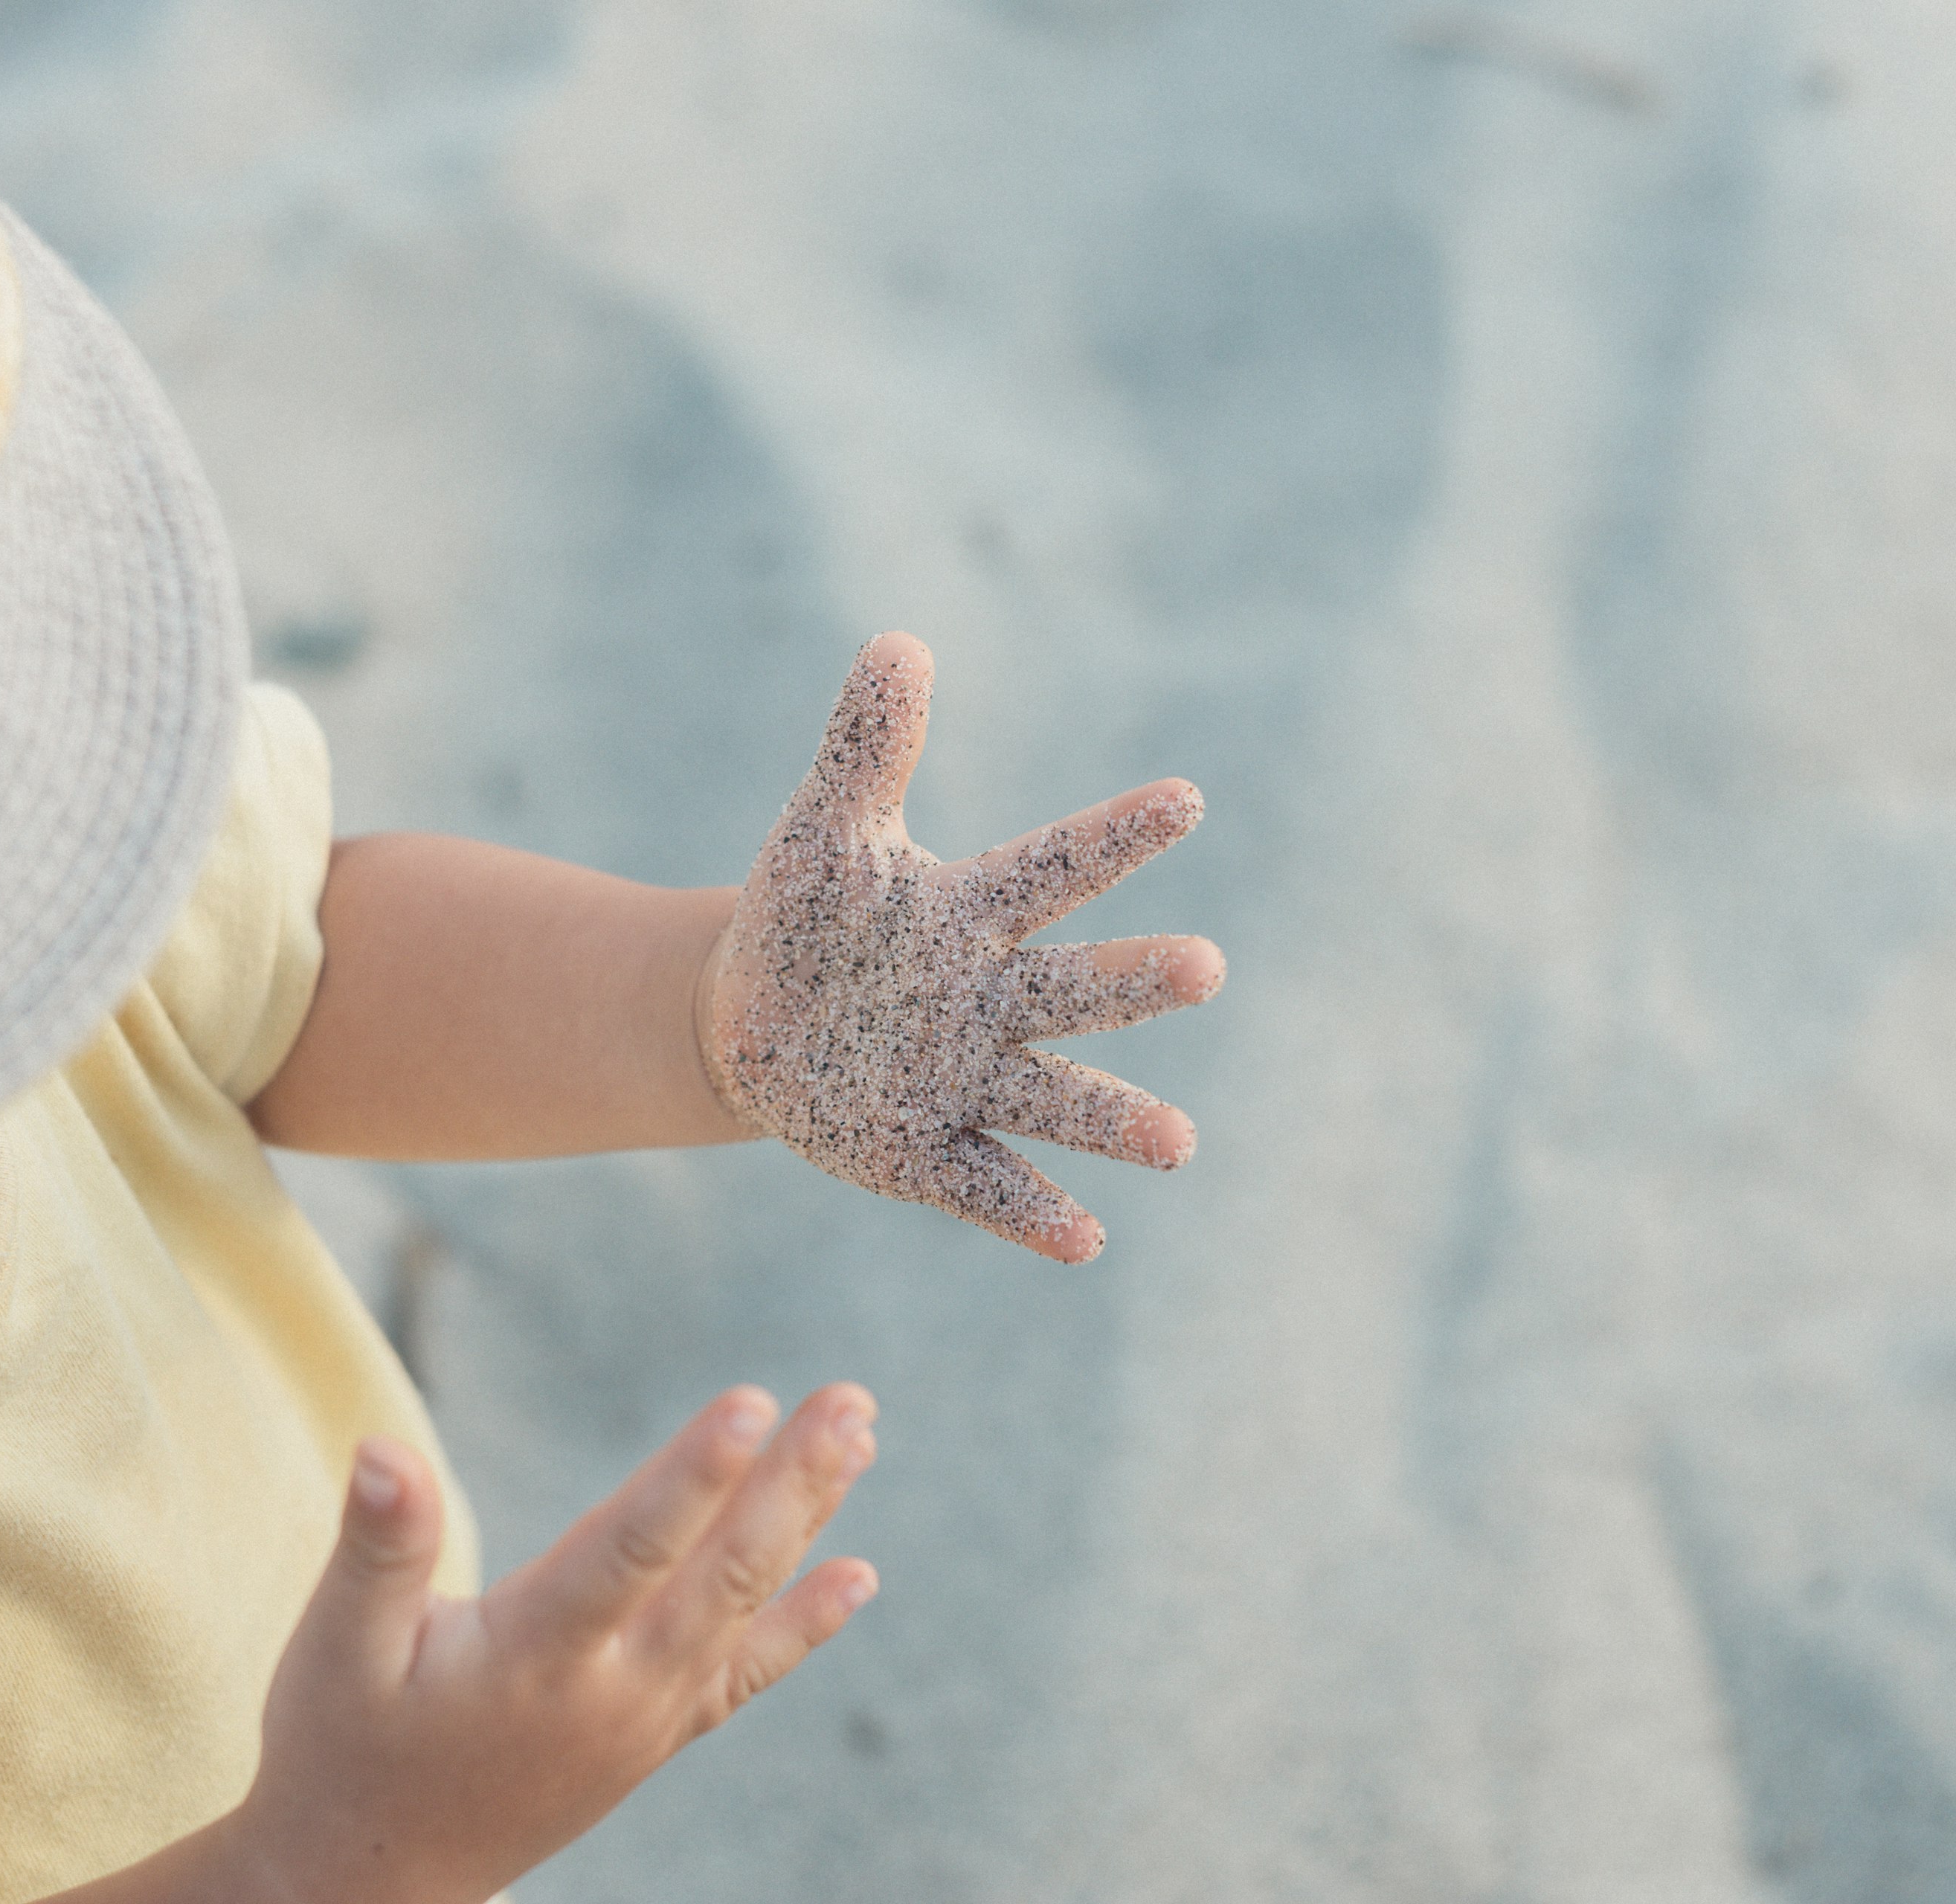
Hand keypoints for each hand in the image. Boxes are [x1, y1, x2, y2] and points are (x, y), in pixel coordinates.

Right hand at [228, 1388, 878, 1903]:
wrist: (373, 1883)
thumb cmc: (342, 1749)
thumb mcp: (334, 1645)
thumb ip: (377, 1545)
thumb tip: (384, 1448)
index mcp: (531, 1657)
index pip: (628, 1550)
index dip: (691, 1475)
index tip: (754, 1402)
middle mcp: (608, 1690)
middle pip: (718, 1572)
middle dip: (789, 1481)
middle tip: (851, 1403)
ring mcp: (643, 1718)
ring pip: (743, 1607)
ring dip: (806, 1519)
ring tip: (861, 1435)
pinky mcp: (653, 1737)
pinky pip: (745, 1673)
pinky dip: (804, 1623)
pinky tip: (858, 1575)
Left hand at [700, 633, 1224, 1262]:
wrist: (750, 1023)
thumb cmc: (809, 918)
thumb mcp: (826, 829)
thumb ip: (869, 745)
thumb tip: (898, 642)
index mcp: (977, 914)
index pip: (1057, 868)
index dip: (1115, 835)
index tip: (1184, 798)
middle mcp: (994, 1001)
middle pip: (1079, 991)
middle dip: (1139, 982)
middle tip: (1205, 967)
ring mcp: (967, 1081)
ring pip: (1058, 1100)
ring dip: (1117, 1122)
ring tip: (1177, 1142)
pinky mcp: (925, 1153)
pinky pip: (988, 1185)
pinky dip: (1032, 1213)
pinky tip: (1084, 1239)